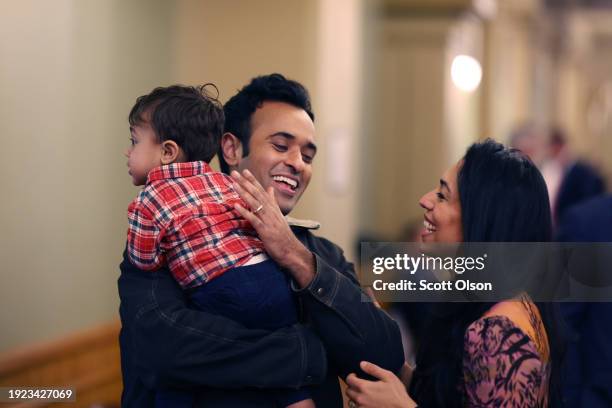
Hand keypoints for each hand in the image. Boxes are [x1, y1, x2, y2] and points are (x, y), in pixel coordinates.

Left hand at [231, 169, 315, 287]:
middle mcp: (271, 211)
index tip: (245, 171)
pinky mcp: (265, 230)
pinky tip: (236, 206)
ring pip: (255, 203)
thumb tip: (270, 188)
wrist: (291, 250)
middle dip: (245, 182)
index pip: (262, 191)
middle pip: (257, 194)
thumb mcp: (278, 215)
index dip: (253, 180)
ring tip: (234, 184)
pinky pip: (253, 219)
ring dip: (244, 193)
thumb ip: (273, 201)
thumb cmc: (283, 235)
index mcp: (273, 207)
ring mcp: (268, 220)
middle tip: (235, 173)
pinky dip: (245, 212)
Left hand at [345, 361, 415, 407]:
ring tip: (363, 394)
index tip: (355, 375)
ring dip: (355, 397)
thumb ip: (373, 369)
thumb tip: (362, 364)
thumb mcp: (388, 376)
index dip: (351, 376)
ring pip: (351, 401)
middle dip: (352, 386)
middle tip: (359, 384)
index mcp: (364, 387)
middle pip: (348, 391)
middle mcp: (361, 399)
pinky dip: (360, 405)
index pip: (349, 380)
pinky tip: (367, 402)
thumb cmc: (397, 394)